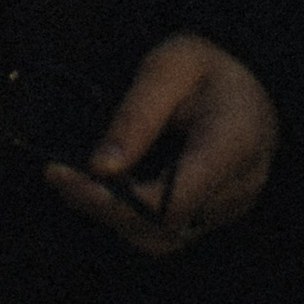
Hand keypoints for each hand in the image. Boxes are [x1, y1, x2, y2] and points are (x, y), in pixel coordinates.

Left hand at [45, 32, 278, 258]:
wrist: (246, 76)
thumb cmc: (206, 65)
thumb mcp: (167, 68)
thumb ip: (135, 116)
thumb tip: (99, 168)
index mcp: (234, 143)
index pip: (172, 200)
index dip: (113, 199)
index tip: (62, 173)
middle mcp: (240, 185)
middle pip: (162, 225)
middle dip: (102, 206)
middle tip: (57, 173)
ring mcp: (232, 206)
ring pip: (162, 238)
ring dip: (113, 216)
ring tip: (76, 180)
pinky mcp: (218, 214)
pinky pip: (168, 233)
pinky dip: (132, 217)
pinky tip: (107, 187)